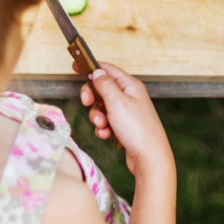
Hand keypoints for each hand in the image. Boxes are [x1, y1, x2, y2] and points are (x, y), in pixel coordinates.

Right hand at [79, 62, 172, 177]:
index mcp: (130, 85)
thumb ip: (105, 84)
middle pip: (102, 89)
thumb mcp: (117, 102)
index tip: (75, 66)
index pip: (108, 69)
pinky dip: (103, 128)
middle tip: (87, 103)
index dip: (91, 67)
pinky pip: (106, 122)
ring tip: (103, 125)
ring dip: (97, 117)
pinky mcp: (124, 126)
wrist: (149, 157)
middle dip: (92, 98)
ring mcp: (127, 111)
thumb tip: (97, 71)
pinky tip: (107, 135)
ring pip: (102, 108)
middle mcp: (130, 96)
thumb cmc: (137, 129)